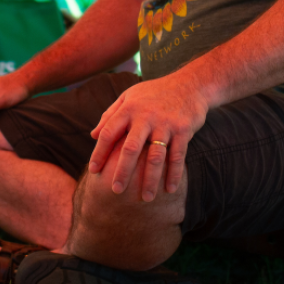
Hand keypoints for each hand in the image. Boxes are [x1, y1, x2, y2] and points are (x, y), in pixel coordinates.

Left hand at [88, 73, 209, 202]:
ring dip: (150, 179)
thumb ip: (110, 114)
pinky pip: (177, 156)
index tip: (93, 171)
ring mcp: (165, 124)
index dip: (99, 153)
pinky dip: (174, 174)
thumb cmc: (154, 93)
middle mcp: (145, 117)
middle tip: (115, 191)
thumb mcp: (129, 97)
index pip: (108, 133)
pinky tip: (170, 190)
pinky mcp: (183, 130)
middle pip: (130, 149)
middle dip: (122, 172)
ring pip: (155, 157)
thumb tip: (93, 135)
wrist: (190, 84)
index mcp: (129, 109)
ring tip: (145, 199)